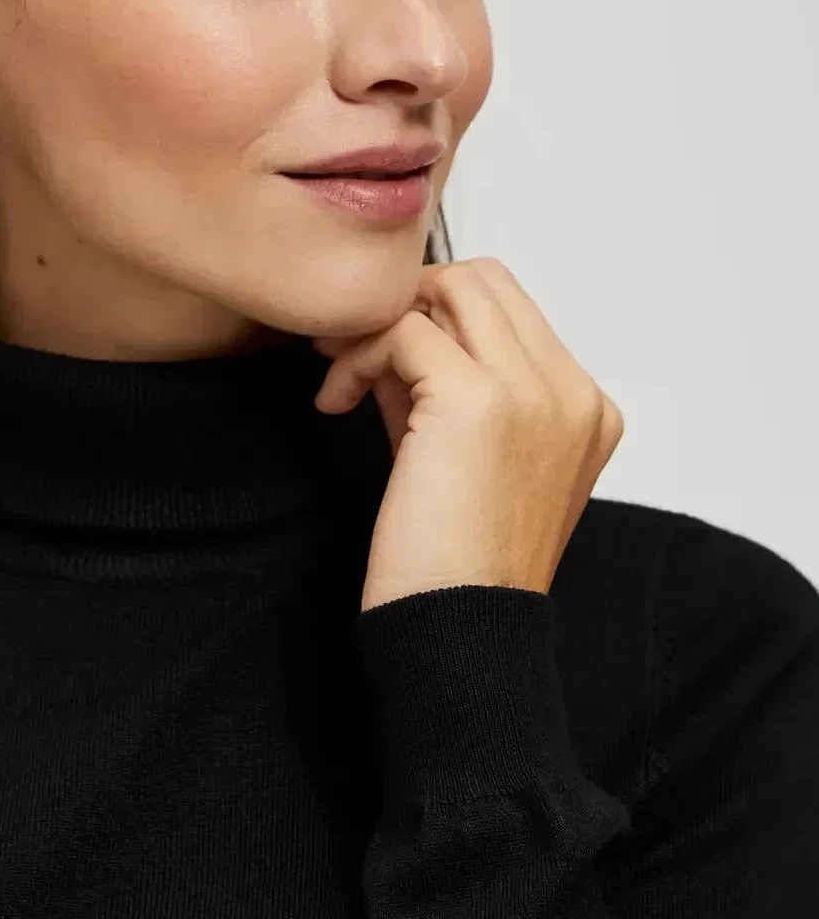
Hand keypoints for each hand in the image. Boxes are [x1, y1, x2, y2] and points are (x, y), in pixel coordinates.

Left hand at [310, 258, 624, 611]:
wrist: (460, 635)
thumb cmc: (455, 569)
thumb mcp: (461, 462)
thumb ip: (444, 395)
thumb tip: (394, 339)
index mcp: (584, 410)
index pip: (509, 312)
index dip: (436, 323)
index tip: (384, 369)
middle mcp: (572, 393)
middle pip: (485, 282)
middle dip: (410, 307)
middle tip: (355, 356)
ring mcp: (534, 392)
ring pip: (450, 288)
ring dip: (381, 325)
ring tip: (342, 380)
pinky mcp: (480, 401)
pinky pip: (403, 330)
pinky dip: (357, 357)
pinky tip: (334, 402)